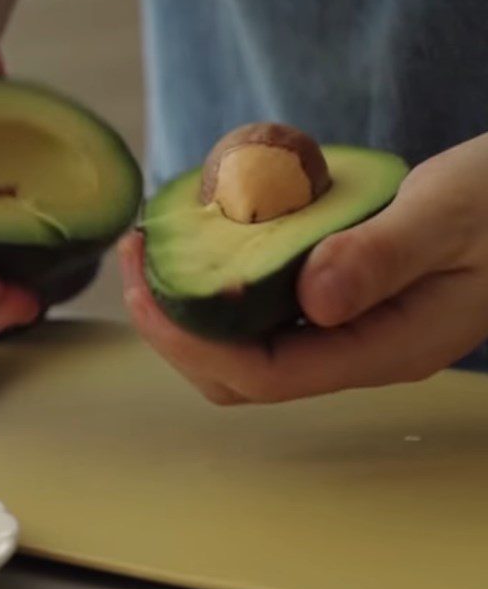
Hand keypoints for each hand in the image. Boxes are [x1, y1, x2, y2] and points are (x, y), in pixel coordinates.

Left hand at [120, 134, 487, 403]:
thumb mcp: (452, 214)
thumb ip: (384, 255)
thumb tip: (310, 300)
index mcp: (385, 347)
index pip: (264, 374)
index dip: (192, 341)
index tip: (144, 289)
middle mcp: (354, 352)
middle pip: (237, 375)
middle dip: (173, 327)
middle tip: (136, 257)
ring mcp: (343, 331)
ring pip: (241, 346)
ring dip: (188, 306)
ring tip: (154, 246)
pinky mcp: (334, 302)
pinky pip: (259, 311)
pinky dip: (218, 283)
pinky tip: (203, 240)